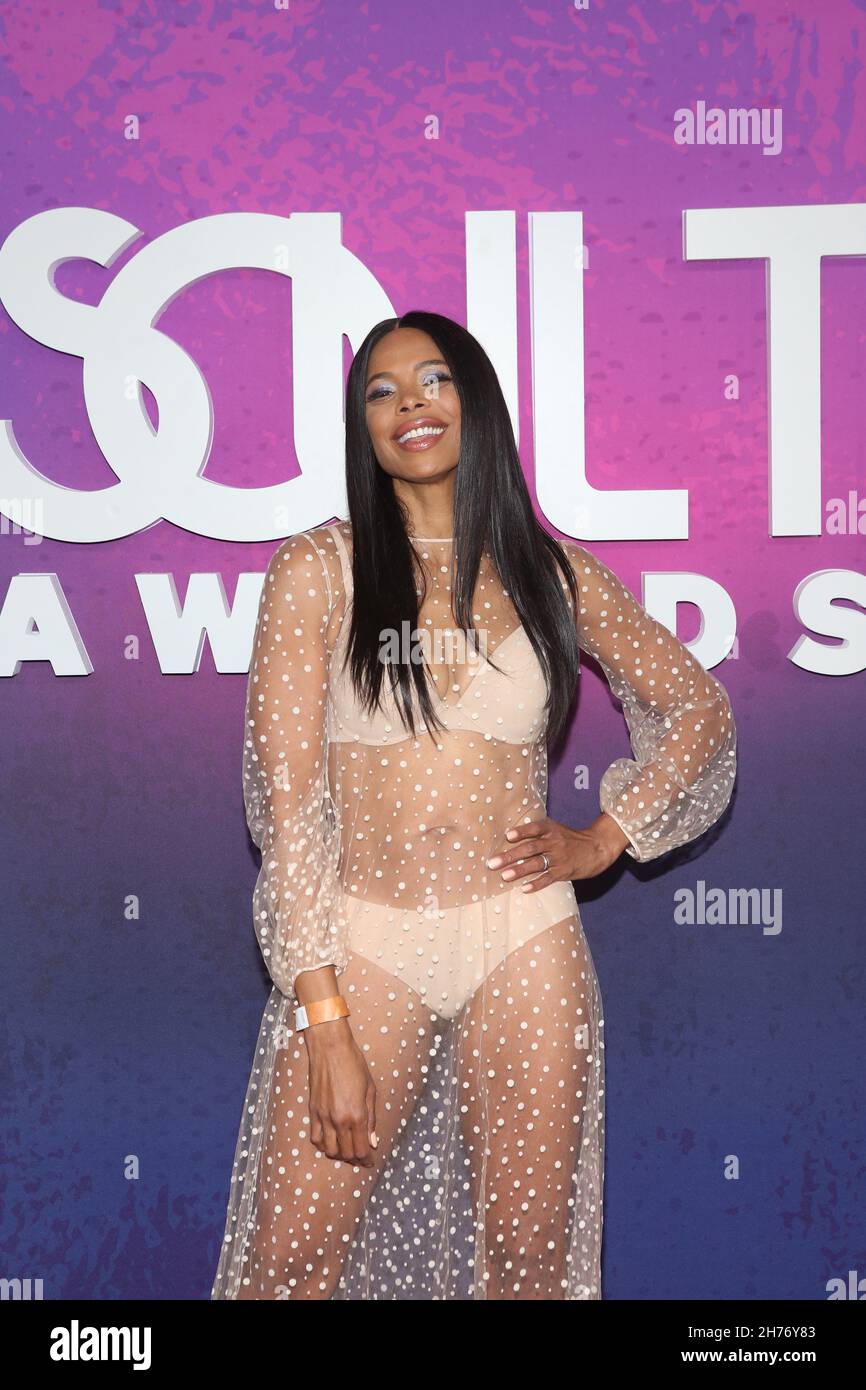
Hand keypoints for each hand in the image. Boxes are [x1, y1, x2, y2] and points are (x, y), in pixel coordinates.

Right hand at [304, 1017, 377, 1166]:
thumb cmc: (354, 1065)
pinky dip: (323, 1145)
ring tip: (346, 1151)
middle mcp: (339, 1120)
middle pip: (346, 1153)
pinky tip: (330, 1142)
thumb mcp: (370, 1090)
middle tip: (361, 1157)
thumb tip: (373, 1141)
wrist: (330, 1049)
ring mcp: (323, 1117)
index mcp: (356, 1115)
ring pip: (329, 1149)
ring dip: (339, 1154)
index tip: (370, 1160)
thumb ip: (371, 1118)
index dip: (367, 1159)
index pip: (361, 1149)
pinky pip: (315, 1138)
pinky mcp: (312, 1112)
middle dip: (355, 1159)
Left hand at [486, 812, 629, 893]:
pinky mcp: (564, 871)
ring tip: (504, 876)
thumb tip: (509, 836)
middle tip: (493, 863)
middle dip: (510, 856)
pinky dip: (536, 884)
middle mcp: (554, 842)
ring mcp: (559, 857)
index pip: (534, 829)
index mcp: (550, 829)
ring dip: (519, 871)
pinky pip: (548, 878)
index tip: (508, 836)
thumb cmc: (570, 838)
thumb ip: (536, 832)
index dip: (521, 832)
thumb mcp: (555, 829)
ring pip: (537, 864)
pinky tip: (524, 889)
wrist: (597, 847)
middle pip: (530, 848)